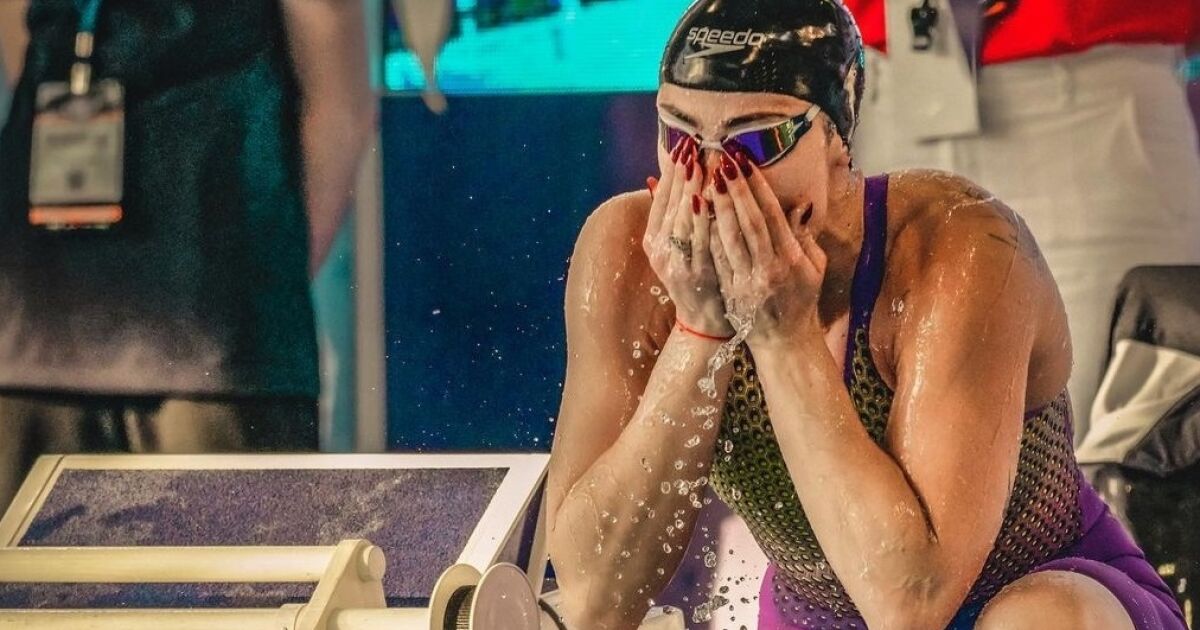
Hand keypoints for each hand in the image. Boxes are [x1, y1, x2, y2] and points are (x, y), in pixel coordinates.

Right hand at [643, 138, 733, 338]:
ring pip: (682, 219)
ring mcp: (676, 263)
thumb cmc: (697, 279)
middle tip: (693, 145)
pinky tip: (708, 198)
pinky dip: (701, 218)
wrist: (704, 323)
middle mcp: (660, 250)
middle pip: (670, 205)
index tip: (683, 145)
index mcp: (653, 241)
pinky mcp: (694, 274)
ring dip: (692, 189)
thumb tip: (657, 179)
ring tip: (702, 162)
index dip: (672, 172)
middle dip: (682, 173)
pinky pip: (699, 240)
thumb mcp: (677, 247)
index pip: (661, 199)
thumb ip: (669, 216)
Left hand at [708, 151, 825, 347]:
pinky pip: (716, 258)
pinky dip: (706, 233)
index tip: (746, 162)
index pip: (772, 216)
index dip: (758, 188)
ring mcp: (747, 282)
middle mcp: (769, 269)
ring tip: (707, 178)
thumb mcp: (814, 268)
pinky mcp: (729, 291)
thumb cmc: (800, 299)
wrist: (783, 341)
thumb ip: (804, 236)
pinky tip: (697, 212)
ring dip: (717, 206)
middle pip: (749, 223)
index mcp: (791, 260)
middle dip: (736, 190)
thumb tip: (800, 204)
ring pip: (728, 239)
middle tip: (723, 160)